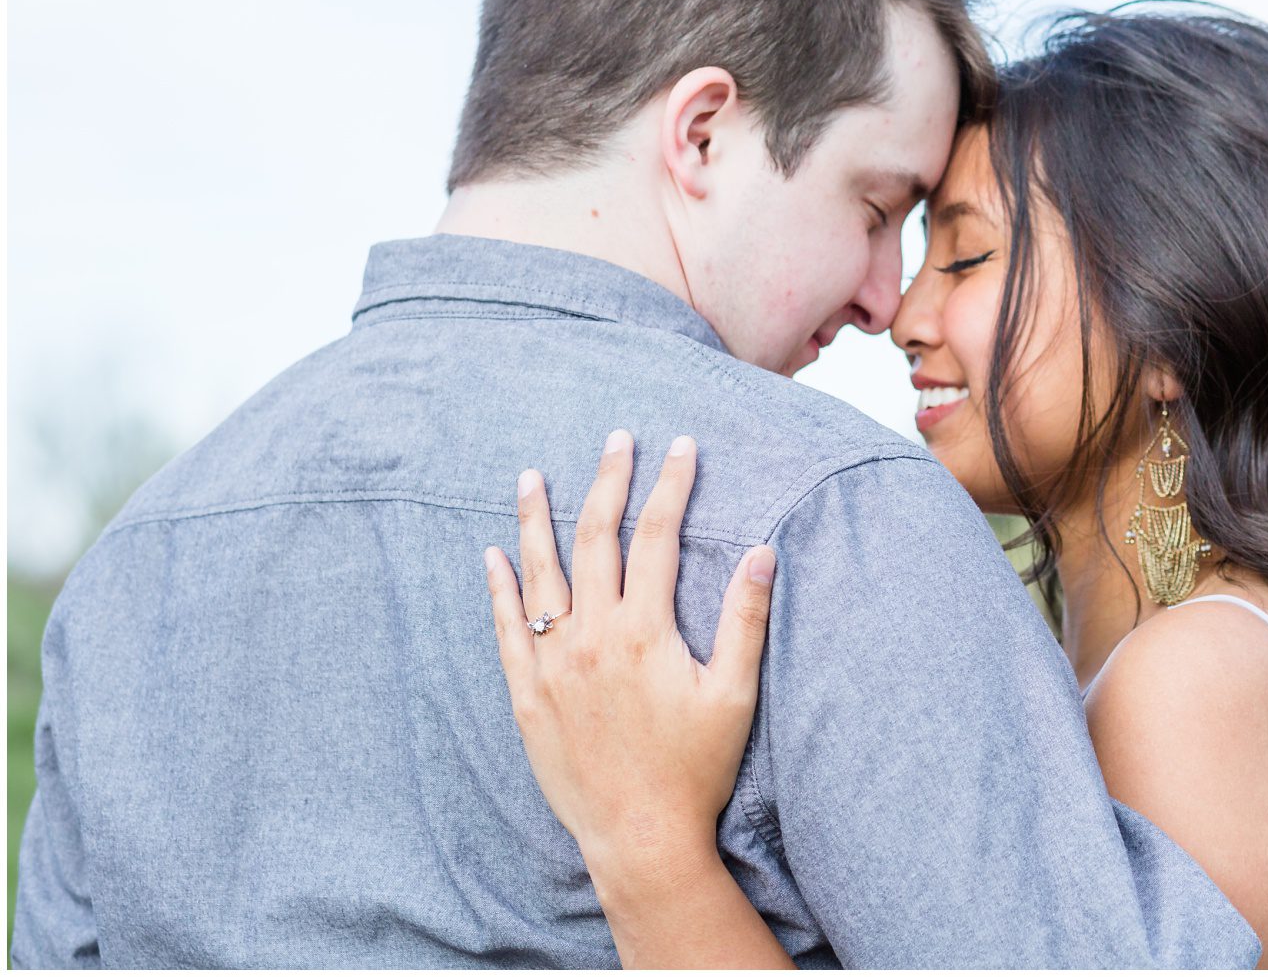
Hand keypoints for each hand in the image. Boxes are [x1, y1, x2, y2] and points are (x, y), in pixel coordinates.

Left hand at [483, 430, 775, 885]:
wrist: (639, 839)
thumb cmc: (696, 769)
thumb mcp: (735, 694)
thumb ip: (746, 620)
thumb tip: (762, 552)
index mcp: (645, 631)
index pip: (656, 536)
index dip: (670, 485)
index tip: (680, 446)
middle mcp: (591, 637)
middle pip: (595, 539)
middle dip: (608, 482)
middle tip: (615, 439)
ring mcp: (553, 665)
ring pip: (540, 574)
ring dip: (536, 519)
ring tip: (531, 476)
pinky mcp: (527, 696)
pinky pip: (506, 630)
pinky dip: (499, 589)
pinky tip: (494, 556)